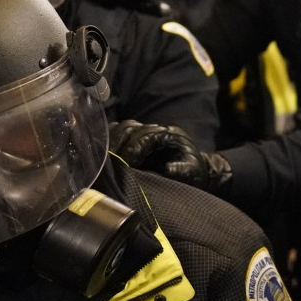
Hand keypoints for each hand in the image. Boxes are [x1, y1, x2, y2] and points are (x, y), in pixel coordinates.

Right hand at [108, 120, 231, 193]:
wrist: (193, 171)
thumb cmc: (193, 172)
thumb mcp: (193, 172)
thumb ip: (182, 170)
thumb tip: (167, 168)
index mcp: (170, 135)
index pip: (147, 135)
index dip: (134, 149)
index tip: (127, 165)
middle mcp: (156, 130)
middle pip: (131, 127)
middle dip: (120, 144)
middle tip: (114, 163)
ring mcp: (145, 133)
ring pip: (123, 128)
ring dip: (113, 142)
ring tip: (108, 160)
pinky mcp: (136, 139)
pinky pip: (118, 133)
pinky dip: (110, 141)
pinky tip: (106, 154)